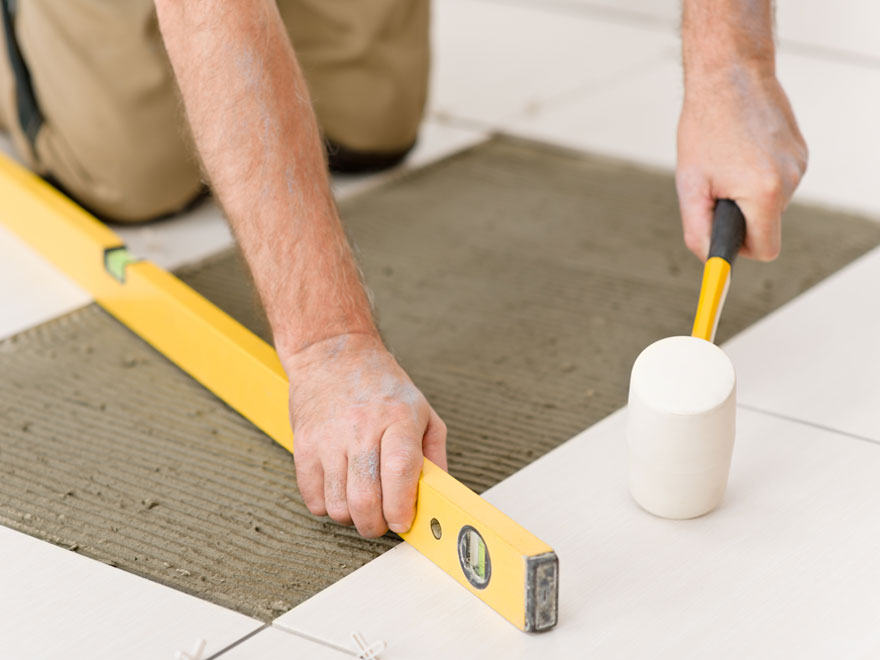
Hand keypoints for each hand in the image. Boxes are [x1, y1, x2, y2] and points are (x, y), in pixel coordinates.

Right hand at [283, 333, 447, 537]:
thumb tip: (438, 497)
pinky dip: (327, 506)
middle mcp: (362, 428)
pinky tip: (339, 490)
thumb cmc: (382, 386)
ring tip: (361, 502)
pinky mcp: (304, 445)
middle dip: (377, 525)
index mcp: (398, 418)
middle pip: (365, 498)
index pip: (399, 471)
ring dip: (352, 517)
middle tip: (383, 521)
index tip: (404, 522)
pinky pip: (313, 498)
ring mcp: (328, 438)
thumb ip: (433, 455)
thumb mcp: (422, 411)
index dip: (402, 507)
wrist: (333, 354)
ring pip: (338, 505)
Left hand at [676, 67, 807, 260]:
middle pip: (766, 226)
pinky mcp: (801, 151)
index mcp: (765, 193)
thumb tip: (709, 259)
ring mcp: (799, 164)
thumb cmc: (705, 127)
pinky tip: (741, 150)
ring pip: (770, 202)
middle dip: (740, 217)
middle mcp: (790, 180)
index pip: (765, 250)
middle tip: (716, 189)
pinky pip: (777, 180)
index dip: (741, 249)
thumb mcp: (690, 185)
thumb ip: (698, 230)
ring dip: (747, 192)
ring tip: (726, 162)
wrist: (729, 75)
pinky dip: (757, 174)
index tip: (724, 241)